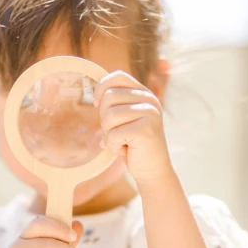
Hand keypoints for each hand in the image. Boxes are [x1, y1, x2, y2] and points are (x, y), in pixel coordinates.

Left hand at [95, 70, 173, 185]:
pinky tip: (125, 150)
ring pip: (109, 116)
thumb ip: (115, 105)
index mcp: (144, 93)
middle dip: (104, 119)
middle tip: (116, 133)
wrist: (153, 171)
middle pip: (109, 97)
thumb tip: (95, 95)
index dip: (101, 89)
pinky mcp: (146, 129)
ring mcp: (150, 113)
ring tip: (122, 142)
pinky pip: (114, 134)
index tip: (97, 105)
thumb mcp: (125, 120)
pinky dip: (114, 146)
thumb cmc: (134, 145)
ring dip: (109, 134)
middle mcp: (149, 100)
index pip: (117, 76)